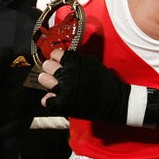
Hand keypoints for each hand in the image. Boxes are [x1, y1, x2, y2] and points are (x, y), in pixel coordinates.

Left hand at [39, 49, 158, 127]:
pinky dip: (50, 100)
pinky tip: (57, 100)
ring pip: (43, 80)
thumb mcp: (92, 62)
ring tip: (56, 85)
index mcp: (74, 62)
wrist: (115, 101)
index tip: (60, 62)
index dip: (57, 58)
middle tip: (58, 74)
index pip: (55, 54)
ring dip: (49, 82)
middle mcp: (66, 73)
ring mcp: (63, 89)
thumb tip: (63, 58)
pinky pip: (46, 100)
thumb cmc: (105, 81)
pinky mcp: (62, 104)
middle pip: (47, 66)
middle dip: (51, 69)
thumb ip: (76, 59)